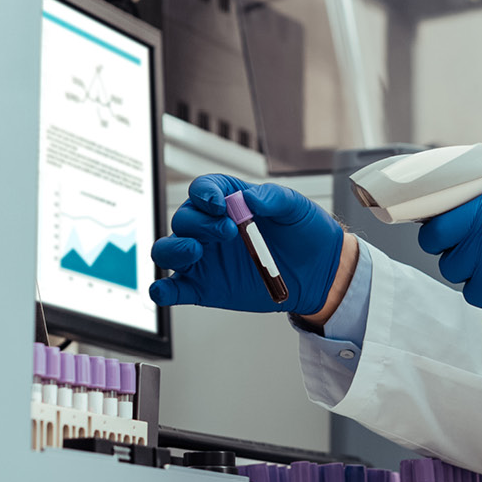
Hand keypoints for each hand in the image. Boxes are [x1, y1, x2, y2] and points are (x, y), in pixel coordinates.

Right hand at [150, 175, 345, 315]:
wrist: (318, 272)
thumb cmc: (304, 233)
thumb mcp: (296, 206)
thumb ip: (275, 197)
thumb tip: (251, 198)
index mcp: (228, 202)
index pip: (202, 190)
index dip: (205, 194)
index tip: (220, 204)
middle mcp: (209, 228)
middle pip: (183, 219)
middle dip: (199, 223)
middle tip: (228, 232)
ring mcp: (204, 259)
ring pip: (167, 250)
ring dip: (174, 248)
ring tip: (195, 251)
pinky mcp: (204, 287)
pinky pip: (174, 288)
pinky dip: (163, 290)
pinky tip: (165, 291)